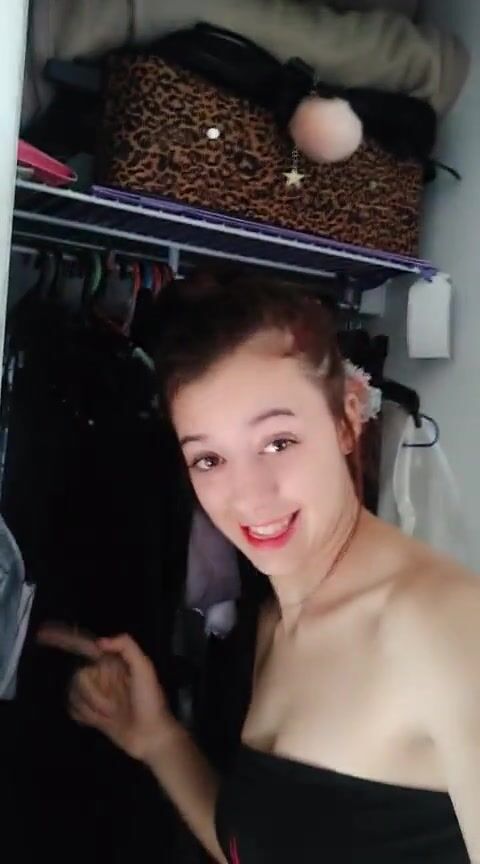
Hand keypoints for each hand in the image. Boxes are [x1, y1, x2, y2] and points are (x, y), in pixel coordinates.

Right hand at [37, 624, 177, 762]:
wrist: (151, 736)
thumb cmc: (150, 701)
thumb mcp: (145, 669)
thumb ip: (126, 647)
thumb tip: (99, 642)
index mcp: (114, 663)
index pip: (86, 647)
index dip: (66, 639)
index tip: (45, 634)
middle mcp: (102, 676)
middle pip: (79, 676)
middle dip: (94, 692)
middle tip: (114, 702)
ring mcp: (96, 695)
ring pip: (75, 694)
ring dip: (93, 707)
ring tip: (112, 714)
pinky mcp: (92, 714)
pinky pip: (75, 710)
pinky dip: (86, 716)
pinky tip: (102, 720)